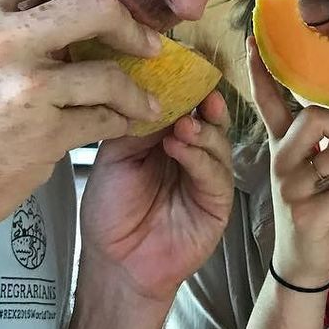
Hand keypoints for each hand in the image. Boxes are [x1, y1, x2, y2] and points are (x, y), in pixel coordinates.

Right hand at [0, 0, 163, 248]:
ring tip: (145, 100)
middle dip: (129, 24)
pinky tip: (121, 124)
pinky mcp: (42, 136)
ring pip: (109, 73)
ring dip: (135, 90)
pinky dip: (118, 122)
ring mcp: (23, 88)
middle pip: (96, 4)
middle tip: (143, 42)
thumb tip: (58, 9)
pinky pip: (101, 120)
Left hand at [79, 90, 233, 301]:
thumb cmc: (111, 211)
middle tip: (196, 90)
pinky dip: (198, 157)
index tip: (183, 65)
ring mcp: (206, 176)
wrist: (114, 263)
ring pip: (218, 142)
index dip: (185, 86)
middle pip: (208, 118)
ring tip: (183, 124)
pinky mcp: (217, 202)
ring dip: (202, 130)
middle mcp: (191, 152)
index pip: (184, 104)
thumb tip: (153, 90)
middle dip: (204, 102)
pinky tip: (179, 148)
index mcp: (166, 138)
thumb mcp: (116, 156)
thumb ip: (137, 125)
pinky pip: (215, 173)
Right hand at [248, 37, 328, 288]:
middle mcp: (281, 161)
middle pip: (315, 117)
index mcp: (283, 145)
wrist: (305, 261)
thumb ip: (327, 137)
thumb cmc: (319, 204)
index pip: (267, 101)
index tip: (252, 38)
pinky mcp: (307, 215)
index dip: (260, 71)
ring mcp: (290, 189)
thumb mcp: (317, 166)